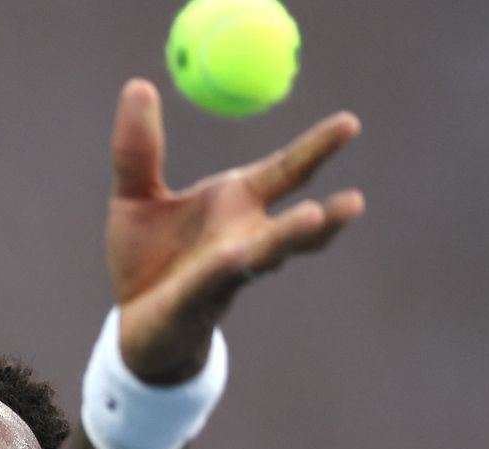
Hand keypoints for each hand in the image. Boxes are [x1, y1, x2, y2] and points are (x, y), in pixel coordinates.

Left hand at [105, 79, 364, 384]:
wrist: (133, 323)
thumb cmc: (147, 260)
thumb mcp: (133, 196)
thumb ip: (138, 149)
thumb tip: (138, 84)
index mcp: (235, 206)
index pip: (286, 172)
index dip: (317, 149)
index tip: (351, 123)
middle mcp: (243, 240)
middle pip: (292, 224)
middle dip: (324, 213)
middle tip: (355, 198)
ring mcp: (224, 276)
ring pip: (264, 257)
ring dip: (288, 240)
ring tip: (313, 218)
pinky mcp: (193, 303)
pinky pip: (211, 284)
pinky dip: (223, 270)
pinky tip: (235, 256)